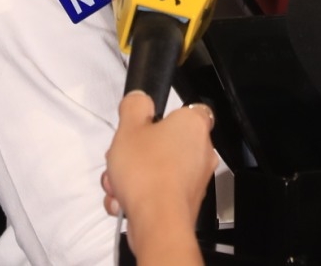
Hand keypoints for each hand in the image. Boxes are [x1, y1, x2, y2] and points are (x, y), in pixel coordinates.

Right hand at [101, 92, 217, 250]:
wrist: (156, 222)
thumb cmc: (149, 175)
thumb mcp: (129, 127)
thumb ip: (134, 105)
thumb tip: (138, 100)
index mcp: (193, 125)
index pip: (189, 109)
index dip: (165, 114)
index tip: (147, 121)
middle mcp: (202, 151)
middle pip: (166, 142)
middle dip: (138, 151)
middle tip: (122, 156)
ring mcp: (195, 179)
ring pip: (159, 168)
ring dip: (133, 175)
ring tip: (118, 182)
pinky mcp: (185, 202)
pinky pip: (159, 191)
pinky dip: (140, 195)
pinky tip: (124, 200)